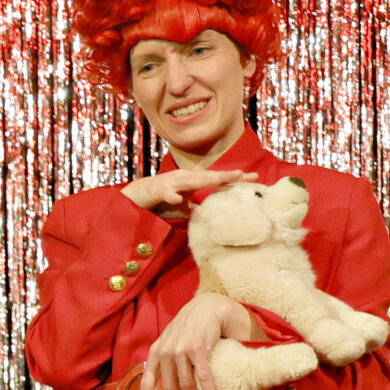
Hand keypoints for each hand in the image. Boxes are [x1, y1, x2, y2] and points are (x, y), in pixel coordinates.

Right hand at [122, 166, 242, 219]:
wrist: (134, 196)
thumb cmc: (160, 201)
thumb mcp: (182, 206)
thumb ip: (195, 208)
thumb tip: (209, 214)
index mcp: (193, 181)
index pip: (217, 179)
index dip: (234, 179)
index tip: (255, 178)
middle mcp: (184, 178)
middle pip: (209, 176)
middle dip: (227, 176)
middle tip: (246, 175)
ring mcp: (170, 183)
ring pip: (190, 181)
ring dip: (206, 180)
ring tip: (222, 180)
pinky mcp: (156, 190)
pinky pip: (165, 193)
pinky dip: (171, 196)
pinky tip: (178, 200)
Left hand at [141, 292, 257, 389]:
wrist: (208, 306)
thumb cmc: (190, 327)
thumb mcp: (171, 341)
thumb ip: (166, 360)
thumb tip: (166, 386)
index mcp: (156, 352)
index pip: (147, 381)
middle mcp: (165, 352)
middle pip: (170, 387)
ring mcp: (181, 350)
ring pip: (186, 384)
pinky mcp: (198, 349)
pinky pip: (202, 376)